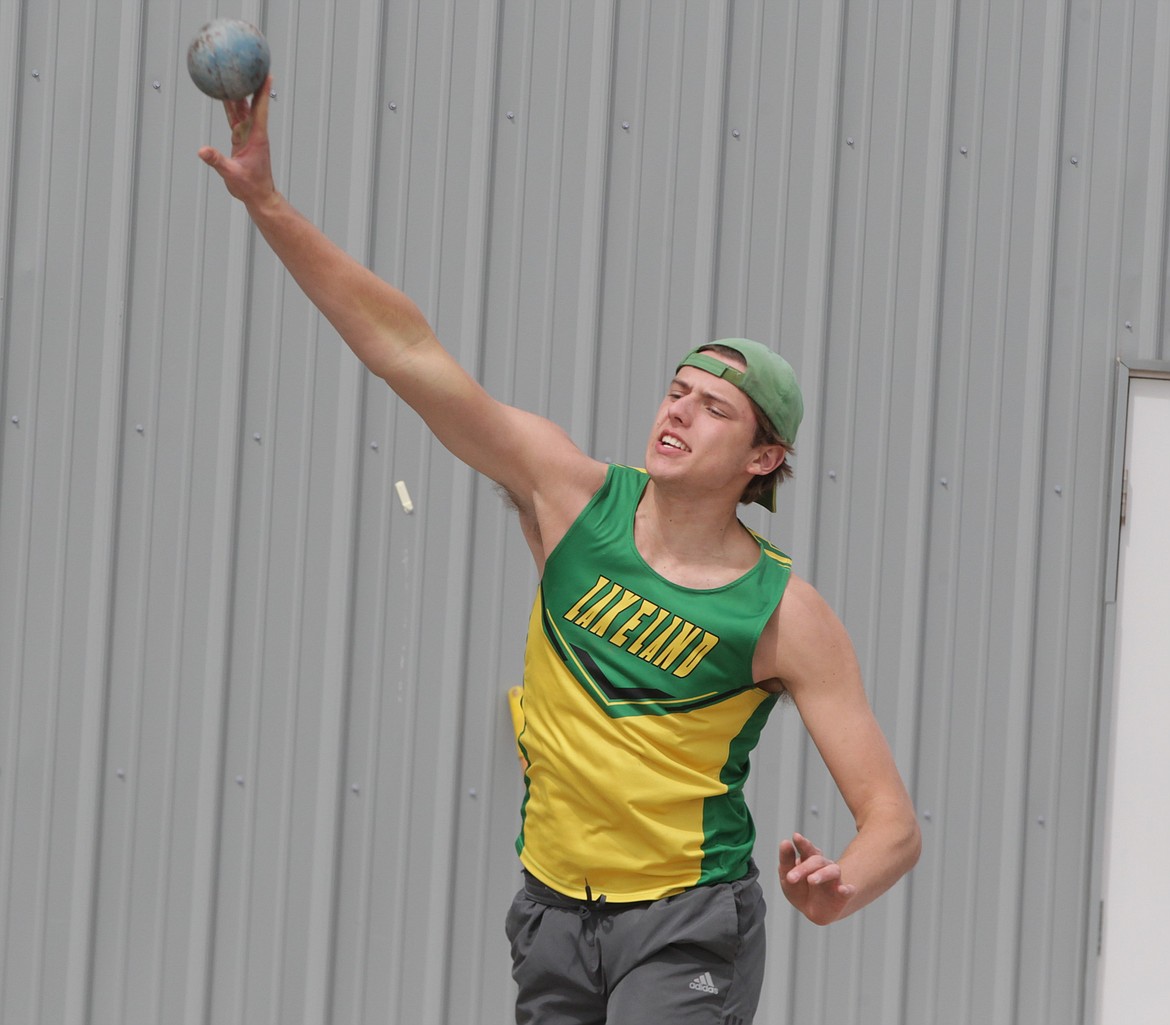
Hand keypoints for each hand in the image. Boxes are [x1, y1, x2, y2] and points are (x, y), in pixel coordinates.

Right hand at [198, 75, 276, 209]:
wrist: (258, 196)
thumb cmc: (250, 187)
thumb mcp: (232, 174)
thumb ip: (218, 162)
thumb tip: (202, 151)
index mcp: (256, 137)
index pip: (260, 109)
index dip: (263, 91)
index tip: (267, 73)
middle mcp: (253, 132)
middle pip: (251, 103)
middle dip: (251, 84)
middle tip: (249, 64)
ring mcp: (247, 134)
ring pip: (241, 108)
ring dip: (238, 91)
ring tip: (234, 71)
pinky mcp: (240, 139)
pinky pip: (234, 117)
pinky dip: (230, 105)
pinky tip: (224, 93)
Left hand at [778, 832, 855, 925]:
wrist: (814, 912)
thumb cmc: (800, 891)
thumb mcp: (787, 878)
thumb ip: (786, 861)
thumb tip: (785, 842)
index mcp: (810, 860)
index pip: (807, 849)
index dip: (802, 843)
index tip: (796, 837)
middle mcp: (824, 867)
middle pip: (817, 861)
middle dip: (803, 868)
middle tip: (790, 878)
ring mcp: (835, 880)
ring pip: (833, 871)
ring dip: (822, 874)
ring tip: (811, 880)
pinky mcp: (843, 895)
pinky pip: (848, 890)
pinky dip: (847, 889)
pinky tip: (843, 889)